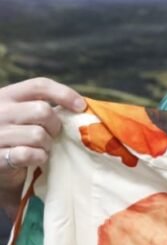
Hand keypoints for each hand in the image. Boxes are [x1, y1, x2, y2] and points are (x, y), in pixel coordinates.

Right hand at [0, 78, 85, 213]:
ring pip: (38, 135)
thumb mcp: (23, 116)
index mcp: (5, 96)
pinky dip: (39, 158)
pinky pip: (29, 154)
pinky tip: (35, 159)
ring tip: (41, 148)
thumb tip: (81, 107)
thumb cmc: (17, 138)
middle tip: (53, 135)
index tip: (81, 107)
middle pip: (42, 110)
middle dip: (55, 125)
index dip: (64, 94)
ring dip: (46, 145)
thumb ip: (42, 108)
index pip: (39, 85)